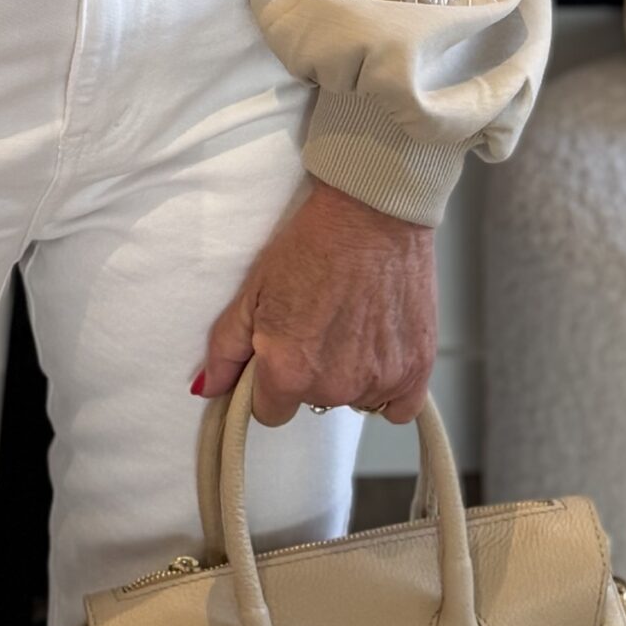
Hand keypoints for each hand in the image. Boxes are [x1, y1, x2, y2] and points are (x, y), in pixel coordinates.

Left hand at [195, 178, 438, 423]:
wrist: (372, 212)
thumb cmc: (314, 242)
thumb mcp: (254, 288)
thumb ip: (227, 347)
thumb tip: (210, 387)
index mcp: (288, 371)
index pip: (270, 412)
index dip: (271, 382)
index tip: (281, 353)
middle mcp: (333, 386)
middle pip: (313, 401)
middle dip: (311, 371)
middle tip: (318, 320)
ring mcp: (378, 381)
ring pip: (353, 399)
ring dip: (350, 373)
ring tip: (351, 320)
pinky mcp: (416, 371)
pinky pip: (397, 406)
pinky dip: (389, 386)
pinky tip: (379, 347)